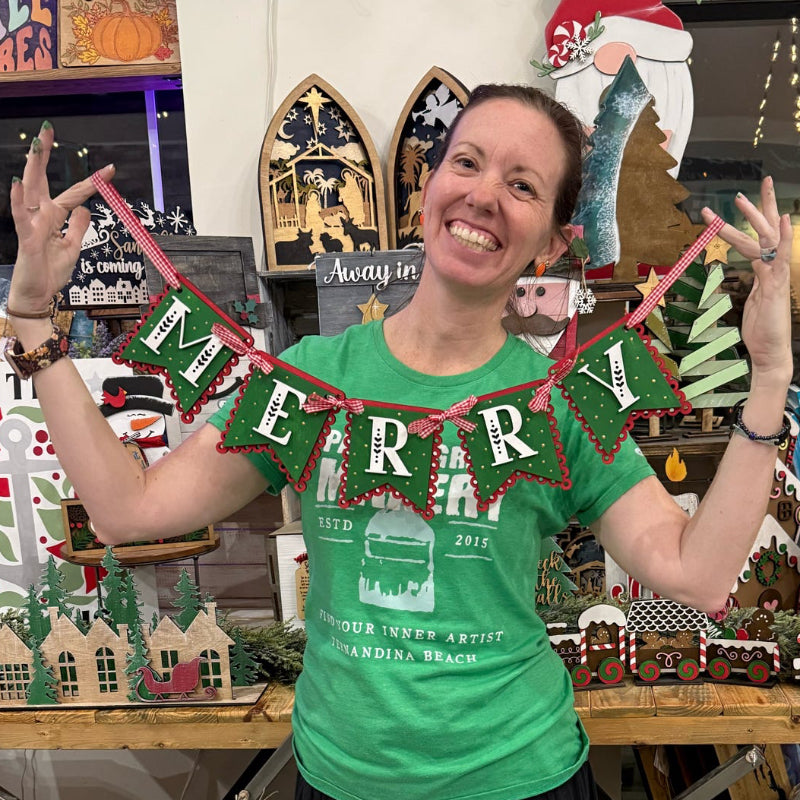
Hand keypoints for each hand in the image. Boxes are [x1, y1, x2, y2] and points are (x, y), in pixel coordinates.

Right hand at [8, 121, 114, 314]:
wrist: (38, 293)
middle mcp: (41, 214)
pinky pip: (22, 217)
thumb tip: (86, 208)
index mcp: (54, 216)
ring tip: (34, 146)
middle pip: (43, 179)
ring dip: (32, 167)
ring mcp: (32, 224)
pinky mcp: (26, 238)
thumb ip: (79, 226)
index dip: (92, 181)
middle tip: (48, 129)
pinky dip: (19, 200)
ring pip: (30, 190)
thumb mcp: (73, 247)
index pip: (75, 193)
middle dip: (45, 154)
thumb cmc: (50, 271)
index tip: (110, 169)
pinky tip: (17, 183)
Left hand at [700, 176, 792, 386]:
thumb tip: (754, 269)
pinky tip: (783, 223)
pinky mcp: (776, 286)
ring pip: (765, 240)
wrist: (771, 351)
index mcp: (768, 269)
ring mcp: (777, 275)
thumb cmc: (762, 328)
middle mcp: (775, 268)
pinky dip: (782, 239)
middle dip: (761, 206)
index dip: (759, 215)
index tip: (750, 195)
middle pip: (769, 230)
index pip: (763, 236)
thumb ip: (756, 280)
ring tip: (740, 200)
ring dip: (753, 219)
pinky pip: (778, 258)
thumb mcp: (755, 299)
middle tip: (757, 182)